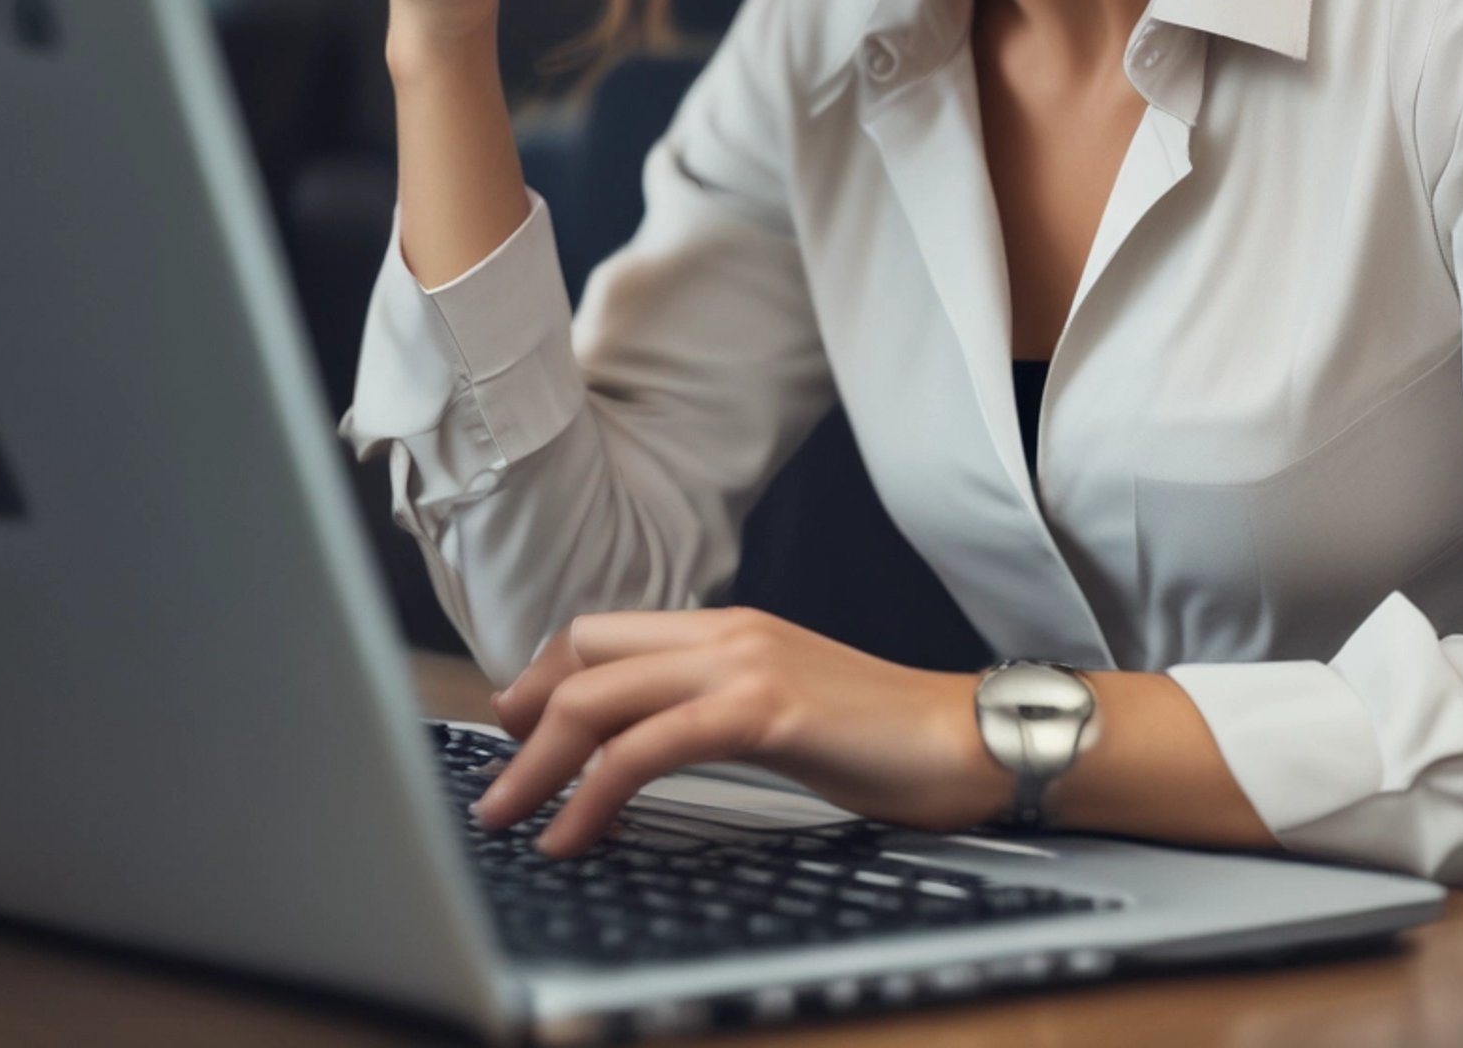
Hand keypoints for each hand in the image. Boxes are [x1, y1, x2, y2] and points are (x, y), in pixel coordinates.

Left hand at [468, 606, 1011, 857]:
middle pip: (586, 654)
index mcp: (729, 628)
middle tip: (495, 788)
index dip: (541, 679)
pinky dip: (595, 791)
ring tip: (507, 817)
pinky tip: (576, 834)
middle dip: (523, 721)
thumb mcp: (781, 713)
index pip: (602, 632)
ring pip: (603, 694)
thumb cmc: (882, 739)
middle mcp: (728, 632)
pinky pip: (650, 745)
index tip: (511, 734)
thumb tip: (642, 745)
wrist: (967, 738)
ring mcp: (747, 664)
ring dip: (537, 762)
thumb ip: (714, 709)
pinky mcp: (767, 709)